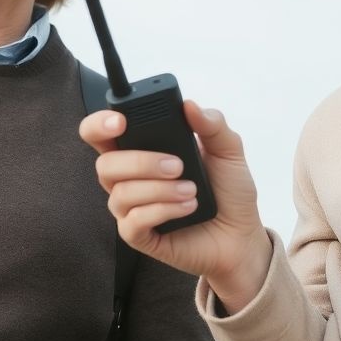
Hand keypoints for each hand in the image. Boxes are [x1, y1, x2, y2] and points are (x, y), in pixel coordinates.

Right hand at [79, 101, 271, 312]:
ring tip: (192, 191)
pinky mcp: (138, 235)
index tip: (120, 121)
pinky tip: (186, 208)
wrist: (241, 235)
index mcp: (140, 149)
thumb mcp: (228, 150)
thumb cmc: (228, 191)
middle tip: (177, 165)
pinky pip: (132, 221)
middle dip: (140, 162)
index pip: (100, 133)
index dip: (99, 124)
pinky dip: (161, 211)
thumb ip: (212, 124)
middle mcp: (128, 178)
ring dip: (159, 189)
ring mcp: (131, 208)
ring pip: (120, 193)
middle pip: (105, 164)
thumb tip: (189, 105)